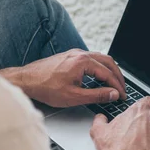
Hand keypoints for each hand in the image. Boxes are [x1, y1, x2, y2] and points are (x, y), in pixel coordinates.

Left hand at [8, 49, 126, 107]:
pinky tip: (99, 76)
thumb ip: (96, 95)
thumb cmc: (45, 88)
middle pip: (108, 62)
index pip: (108, 73)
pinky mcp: (70, 56)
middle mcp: (80, 53)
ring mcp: (74, 53)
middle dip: (118, 76)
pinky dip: (100, 67)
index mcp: (82, 61)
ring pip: (100, 58)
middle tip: (123, 89)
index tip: (122, 96)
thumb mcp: (74, 96)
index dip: (118, 86)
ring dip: (109, 70)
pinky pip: (91, 58)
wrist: (26, 80)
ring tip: (114, 83)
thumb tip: (113, 94)